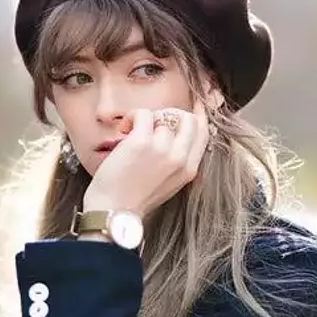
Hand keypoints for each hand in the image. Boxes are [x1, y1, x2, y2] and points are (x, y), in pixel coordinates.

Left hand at [82, 100, 210, 218]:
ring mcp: (162, 149)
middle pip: (188, 119)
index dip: (198, 115)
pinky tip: (124, 130)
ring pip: (162, 115)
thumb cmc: (132, 199)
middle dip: (170, 115)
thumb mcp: (167, 184)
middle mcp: (179, 158)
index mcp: (188, 170)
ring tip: (130, 134)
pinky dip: (132, 116)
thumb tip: (173, 133)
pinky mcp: (141, 142)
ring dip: (145, 119)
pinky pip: (144, 113)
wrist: (113, 212)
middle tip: (151, 125)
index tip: (193, 104)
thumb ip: (176, 161)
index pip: (203, 132)